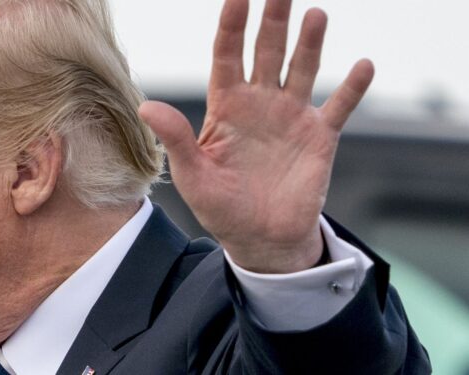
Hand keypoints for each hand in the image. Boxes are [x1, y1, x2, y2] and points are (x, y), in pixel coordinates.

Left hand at [139, 0, 373, 272]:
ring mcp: (291, 117)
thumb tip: (145, 106)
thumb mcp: (193, 175)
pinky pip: (339, 106)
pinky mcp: (320, 138)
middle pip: (266, 51)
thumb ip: (176, 138)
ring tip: (314, 15)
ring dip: (310, 43)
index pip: (227, 55)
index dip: (231, 25)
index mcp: (226, 107)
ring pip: (302, 69)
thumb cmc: (220, 208)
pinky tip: (364, 65)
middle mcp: (259, 103)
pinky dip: (353, 87)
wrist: (260, 239)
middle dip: (273, 20)